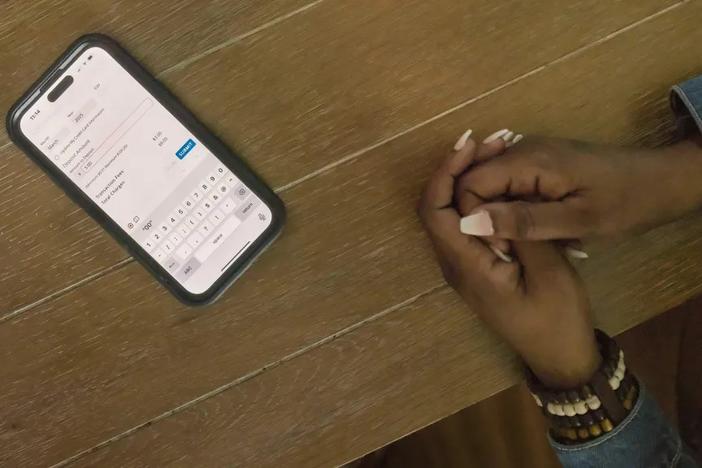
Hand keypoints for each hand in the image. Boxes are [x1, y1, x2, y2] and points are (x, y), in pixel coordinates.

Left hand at [417, 132, 600, 387]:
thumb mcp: (550, 273)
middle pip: (436, 208)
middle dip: (455, 169)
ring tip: (495, 151)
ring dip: (465, 180)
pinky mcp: (475, 264)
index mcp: (467, 267)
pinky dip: (476, 197)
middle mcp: (454, 265)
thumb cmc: (557, 318)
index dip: (445, 174)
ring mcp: (462, 265)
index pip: (435, 212)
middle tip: (488, 141)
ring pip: (449, 214)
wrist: (560, 355)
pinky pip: (463, 223)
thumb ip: (520, 234)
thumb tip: (494, 200)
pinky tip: (500, 180)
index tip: (469, 146)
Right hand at [456, 137, 701, 239]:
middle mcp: (522, 149)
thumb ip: (523, 221)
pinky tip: (532, 227)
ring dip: (498, 214)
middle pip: (475, 182)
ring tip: (523, 240)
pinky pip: (507, 185)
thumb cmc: (625, 203)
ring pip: (489, 185)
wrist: (662, 181)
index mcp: (528, 160)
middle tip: (511, 247)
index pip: (468, 184)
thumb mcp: (577, 221)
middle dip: (482, 216)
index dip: (472, 216)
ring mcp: (530, 154)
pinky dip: (511, 208)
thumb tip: (470, 223)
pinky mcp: (538, 162)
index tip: (498, 245)